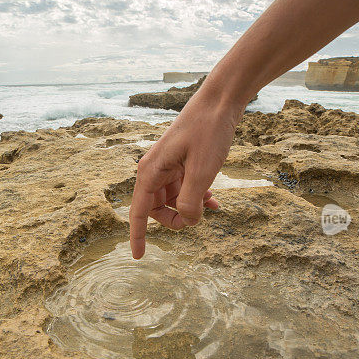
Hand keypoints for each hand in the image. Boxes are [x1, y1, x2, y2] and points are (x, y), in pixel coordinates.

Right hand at [129, 88, 240, 258]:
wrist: (220, 100)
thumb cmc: (209, 131)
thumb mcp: (202, 170)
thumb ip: (191, 200)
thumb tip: (187, 221)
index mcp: (151, 171)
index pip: (139, 212)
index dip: (138, 236)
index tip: (139, 257)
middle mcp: (154, 168)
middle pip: (154, 208)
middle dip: (173, 219)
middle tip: (195, 220)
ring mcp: (168, 164)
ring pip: (171, 198)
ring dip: (189, 206)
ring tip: (212, 206)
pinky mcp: (180, 160)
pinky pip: (182, 186)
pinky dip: (196, 195)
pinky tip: (214, 200)